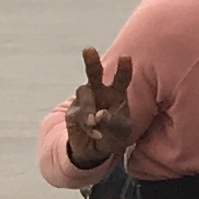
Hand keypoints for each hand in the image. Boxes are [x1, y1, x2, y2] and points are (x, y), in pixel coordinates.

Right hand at [62, 46, 136, 167]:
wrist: (96, 148)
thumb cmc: (115, 134)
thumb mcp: (121, 131)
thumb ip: (113, 123)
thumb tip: (99, 115)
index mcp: (117, 93)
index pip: (121, 79)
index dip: (123, 69)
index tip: (125, 58)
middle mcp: (99, 92)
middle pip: (94, 73)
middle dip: (91, 62)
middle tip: (88, 50)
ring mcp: (84, 100)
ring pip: (83, 92)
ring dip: (88, 106)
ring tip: (94, 122)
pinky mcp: (72, 111)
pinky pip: (77, 114)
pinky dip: (87, 126)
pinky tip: (95, 133)